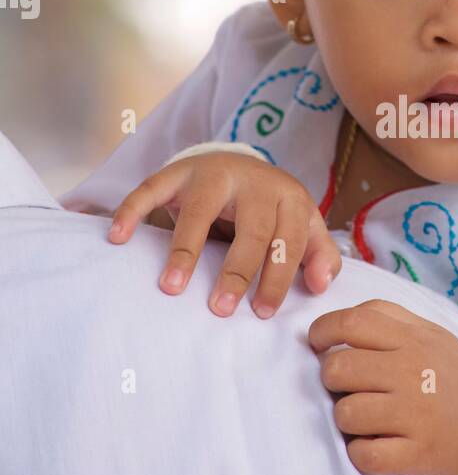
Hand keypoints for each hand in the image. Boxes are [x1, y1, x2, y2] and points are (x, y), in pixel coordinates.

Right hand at [106, 151, 342, 317]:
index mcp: (288, 196)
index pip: (287, 240)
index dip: (277, 278)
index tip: (262, 312)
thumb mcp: (303, 225)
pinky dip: (132, 210)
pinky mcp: (176, 171)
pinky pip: (151, 188)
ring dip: (185, 250)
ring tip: (172, 286)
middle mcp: (252, 180)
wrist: (239, 162)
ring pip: (201, 209)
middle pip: (250, 229)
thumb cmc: (272, 208)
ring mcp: (211, 172)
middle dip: (237, 271)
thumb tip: (322, 285)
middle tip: (221, 309)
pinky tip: (118, 236)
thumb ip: (319, 254)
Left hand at [307, 299, 457, 474]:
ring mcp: (416, 414)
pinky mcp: (418, 453)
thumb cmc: (455, 380)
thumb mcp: (433, 336)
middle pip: (337, 369)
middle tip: (349, 388)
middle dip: (332, 381)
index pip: (352, 322)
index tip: (319, 345)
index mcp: (415, 340)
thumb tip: (338, 321)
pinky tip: (378, 445)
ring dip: (348, 421)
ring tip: (368, 420)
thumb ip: (390, 320)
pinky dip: (362, 454)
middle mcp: (414, 373)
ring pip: (345, 414)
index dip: (322, 331)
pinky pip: (363, 454)